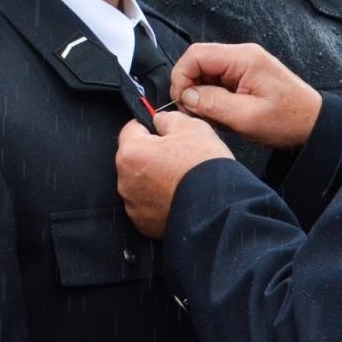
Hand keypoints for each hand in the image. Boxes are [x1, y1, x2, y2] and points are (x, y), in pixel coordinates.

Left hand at [116, 113, 232, 237]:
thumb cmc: (202, 167)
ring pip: (141, 182)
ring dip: (155, 178)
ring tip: (180, 177)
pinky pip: (147, 204)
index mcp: (131, 152)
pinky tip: (178, 194)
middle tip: (178, 155)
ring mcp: (133, 204)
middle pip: (135, 157)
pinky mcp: (144, 223)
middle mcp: (125, 180)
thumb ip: (167, 118)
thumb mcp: (189, 125)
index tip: (163, 130)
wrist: (216, 208)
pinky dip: (159, 199)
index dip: (149, 126)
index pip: (131, 128)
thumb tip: (159, 121)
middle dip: (152, 154)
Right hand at [169, 43, 322, 148]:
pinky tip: (221, 114)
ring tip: (212, 117)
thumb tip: (186, 96)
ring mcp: (244, 64)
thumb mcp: (246, 118)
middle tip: (194, 113)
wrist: (314, 124)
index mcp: (244, 58)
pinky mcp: (245, 76)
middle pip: (199, 61)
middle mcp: (242, 55)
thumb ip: (212, 104)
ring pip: (206, 72)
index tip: (182, 102)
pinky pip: (218, 81)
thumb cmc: (288, 120)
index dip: (181, 77)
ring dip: (201, 94)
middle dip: (189, 87)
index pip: (196, 55)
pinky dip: (212, 97)